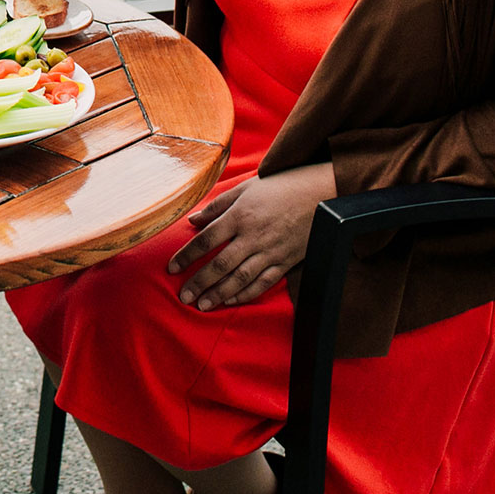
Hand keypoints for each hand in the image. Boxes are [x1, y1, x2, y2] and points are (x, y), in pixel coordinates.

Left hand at [166, 163, 337, 310]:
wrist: (322, 193)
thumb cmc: (280, 187)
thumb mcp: (245, 189)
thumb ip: (217, 206)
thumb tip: (192, 220)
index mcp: (240, 215)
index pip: (206, 239)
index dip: (187, 255)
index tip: (172, 268)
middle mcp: (253, 236)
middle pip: (221, 264)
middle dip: (200, 282)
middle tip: (184, 297)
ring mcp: (271, 251)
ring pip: (241, 278)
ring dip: (220, 294)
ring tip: (202, 305)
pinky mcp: (286, 261)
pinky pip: (264, 282)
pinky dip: (246, 294)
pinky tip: (231, 301)